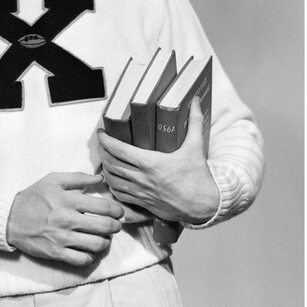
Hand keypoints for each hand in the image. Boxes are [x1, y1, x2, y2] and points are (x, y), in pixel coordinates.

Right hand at [6, 171, 124, 266]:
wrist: (10, 219)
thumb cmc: (33, 197)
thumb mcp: (53, 180)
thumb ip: (78, 178)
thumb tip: (99, 178)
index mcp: (67, 200)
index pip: (103, 206)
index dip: (116, 210)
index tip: (119, 212)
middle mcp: (67, 220)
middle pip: (104, 227)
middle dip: (116, 226)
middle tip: (116, 225)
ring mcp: (62, 238)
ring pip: (96, 244)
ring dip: (105, 241)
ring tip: (104, 237)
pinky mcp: (56, 253)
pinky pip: (82, 259)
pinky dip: (90, 255)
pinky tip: (88, 249)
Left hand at [98, 97, 219, 224]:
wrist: (206, 205)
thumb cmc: (199, 176)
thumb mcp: (196, 146)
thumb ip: (195, 121)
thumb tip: (195, 101)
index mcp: (152, 163)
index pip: (120, 150)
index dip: (105, 140)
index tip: (101, 133)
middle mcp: (143, 179)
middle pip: (112, 164)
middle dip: (102, 152)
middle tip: (102, 143)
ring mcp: (142, 193)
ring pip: (113, 181)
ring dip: (105, 169)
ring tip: (105, 159)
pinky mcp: (144, 204)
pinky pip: (120, 196)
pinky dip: (112, 186)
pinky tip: (113, 179)